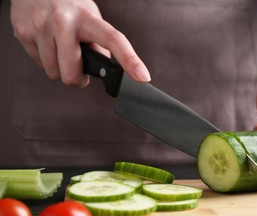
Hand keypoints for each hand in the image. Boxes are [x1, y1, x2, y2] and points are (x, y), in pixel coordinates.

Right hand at [10, 0, 149, 86]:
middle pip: (72, 74)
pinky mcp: (23, 33)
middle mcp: (63, 22)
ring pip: (54, 73)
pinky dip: (46, 60)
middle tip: (79, 67)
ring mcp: (40, 27)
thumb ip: (99, 43)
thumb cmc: (68, 6)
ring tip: (61, 49)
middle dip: (77, 78)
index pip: (113, 40)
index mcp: (87, 18)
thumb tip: (105, 69)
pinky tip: (48, 43)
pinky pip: (39, 64)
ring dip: (60, 68)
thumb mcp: (90, 18)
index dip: (130, 61)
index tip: (142, 77)